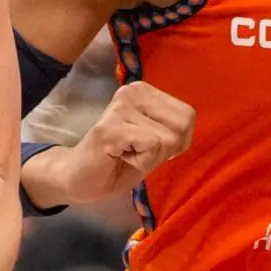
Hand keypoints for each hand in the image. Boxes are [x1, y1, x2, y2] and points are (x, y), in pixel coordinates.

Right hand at [41, 82, 193, 205]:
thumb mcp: (157, 144)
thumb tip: (189, 124)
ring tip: (126, 154)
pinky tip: (120, 158)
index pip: (188, 115)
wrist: (80, 179)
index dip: (176, 141)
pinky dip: (141, 162)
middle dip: (165, 150)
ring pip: (167, 138)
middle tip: (137, 152)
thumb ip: (175, 130)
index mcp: (144, 91)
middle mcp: (132, 91)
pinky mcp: (110, 127)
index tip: (148, 147)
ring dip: (150, 157)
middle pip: (181, 126)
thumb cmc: (120, 162)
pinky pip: (151, 146)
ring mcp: (120, 107)